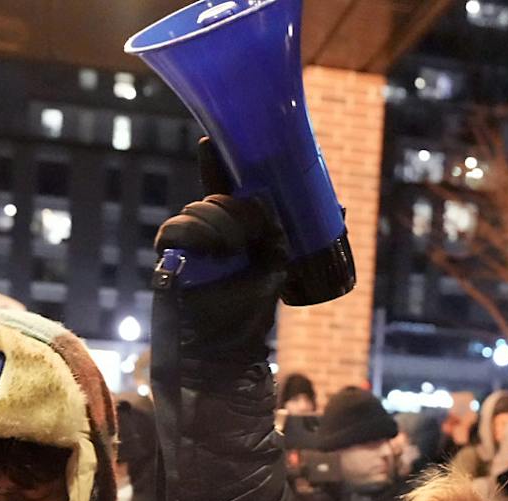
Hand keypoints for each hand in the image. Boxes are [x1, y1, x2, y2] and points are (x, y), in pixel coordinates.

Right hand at [152, 139, 287, 365]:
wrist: (225, 351)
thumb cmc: (249, 313)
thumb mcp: (278, 266)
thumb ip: (293, 236)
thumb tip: (339, 208)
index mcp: (230, 228)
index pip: (221, 187)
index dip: (215, 164)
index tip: (209, 143)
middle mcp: (206, 231)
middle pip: (213, 199)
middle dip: (231, 208)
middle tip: (248, 233)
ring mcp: (186, 244)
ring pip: (196, 212)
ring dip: (218, 224)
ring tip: (232, 248)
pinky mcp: (168, 259)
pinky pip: (173, 232)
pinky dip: (192, 234)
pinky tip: (212, 247)